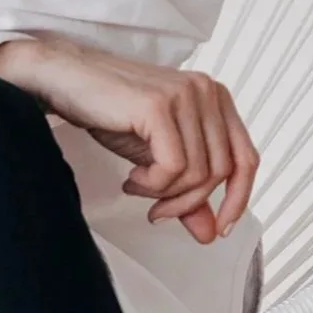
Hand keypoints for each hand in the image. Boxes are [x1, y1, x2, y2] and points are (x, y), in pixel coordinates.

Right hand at [0, 33, 256, 243]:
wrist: (66, 79)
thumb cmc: (110, 111)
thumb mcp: (157, 156)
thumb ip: (187, 190)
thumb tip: (209, 232)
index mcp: (216, 98)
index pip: (247, 158)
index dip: (238, 199)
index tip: (219, 228)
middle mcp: (208, 92)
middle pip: (220, 172)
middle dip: (187, 202)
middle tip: (157, 212)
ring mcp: (186, 96)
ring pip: (196, 173)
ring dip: (164, 194)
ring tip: (137, 185)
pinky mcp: (160, 106)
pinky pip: (173, 167)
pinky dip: (151, 184)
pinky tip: (131, 177)